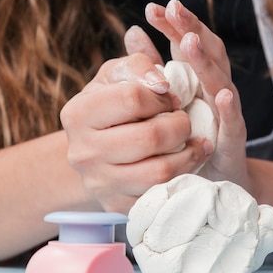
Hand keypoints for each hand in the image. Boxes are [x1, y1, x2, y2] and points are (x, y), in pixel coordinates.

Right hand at [60, 53, 212, 213]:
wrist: (96, 151)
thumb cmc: (112, 105)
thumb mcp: (117, 76)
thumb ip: (138, 65)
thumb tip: (162, 84)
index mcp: (78, 113)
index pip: (133, 98)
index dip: (162, 96)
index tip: (170, 99)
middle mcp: (82, 152)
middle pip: (150, 138)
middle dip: (180, 125)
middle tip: (184, 121)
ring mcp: (99, 184)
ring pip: (159, 172)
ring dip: (188, 154)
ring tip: (194, 143)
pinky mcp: (117, 207)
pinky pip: (160, 196)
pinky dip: (183, 178)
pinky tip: (188, 164)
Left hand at [125, 0, 249, 190]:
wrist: (216, 181)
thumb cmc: (190, 137)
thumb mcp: (168, 99)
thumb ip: (154, 67)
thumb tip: (133, 31)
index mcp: (199, 78)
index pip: (190, 43)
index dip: (174, 25)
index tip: (153, 8)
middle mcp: (215, 90)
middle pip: (209, 53)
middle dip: (192, 29)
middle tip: (173, 9)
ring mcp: (226, 114)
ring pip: (220, 82)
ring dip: (206, 62)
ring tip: (189, 42)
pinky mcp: (232, 141)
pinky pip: (233, 123)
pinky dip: (229, 109)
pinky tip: (221, 95)